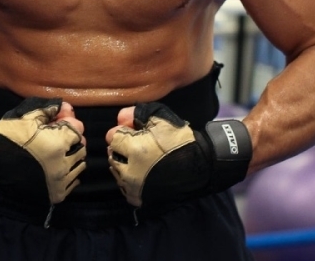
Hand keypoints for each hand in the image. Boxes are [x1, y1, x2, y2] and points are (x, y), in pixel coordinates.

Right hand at [0, 97, 85, 203]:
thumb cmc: (8, 136)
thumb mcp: (27, 116)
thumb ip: (49, 110)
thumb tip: (65, 106)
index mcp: (57, 144)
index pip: (77, 130)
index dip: (68, 122)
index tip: (58, 121)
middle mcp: (62, 165)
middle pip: (81, 147)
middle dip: (72, 139)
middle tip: (58, 136)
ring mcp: (58, 182)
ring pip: (79, 166)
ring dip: (72, 156)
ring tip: (58, 152)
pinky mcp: (54, 195)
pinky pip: (73, 182)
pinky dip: (70, 173)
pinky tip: (57, 167)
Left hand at [106, 101, 250, 207]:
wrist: (201, 166)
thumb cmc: (179, 138)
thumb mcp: (159, 118)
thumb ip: (135, 114)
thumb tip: (119, 119)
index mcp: (133, 150)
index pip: (113, 138)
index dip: (124, 132)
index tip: (135, 132)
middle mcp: (130, 172)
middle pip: (113, 155)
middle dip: (121, 148)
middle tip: (138, 144)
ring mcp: (134, 188)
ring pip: (117, 172)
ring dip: (124, 163)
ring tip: (141, 158)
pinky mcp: (141, 199)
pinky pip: (125, 187)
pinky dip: (129, 179)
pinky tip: (142, 172)